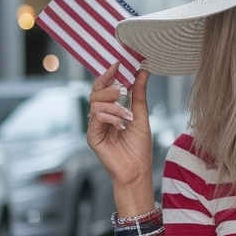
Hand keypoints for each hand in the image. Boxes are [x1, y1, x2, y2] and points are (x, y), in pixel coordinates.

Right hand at [87, 64, 153, 196]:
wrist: (137, 170)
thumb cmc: (139, 147)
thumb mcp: (141, 115)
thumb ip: (139, 93)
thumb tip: (142, 71)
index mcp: (110, 111)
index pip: (104, 88)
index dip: (108, 75)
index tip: (118, 64)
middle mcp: (100, 117)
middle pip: (95, 92)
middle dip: (109, 87)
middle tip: (123, 89)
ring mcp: (95, 127)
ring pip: (95, 103)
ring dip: (114, 106)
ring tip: (128, 115)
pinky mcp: (92, 137)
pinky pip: (96, 118)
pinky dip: (110, 117)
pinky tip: (121, 125)